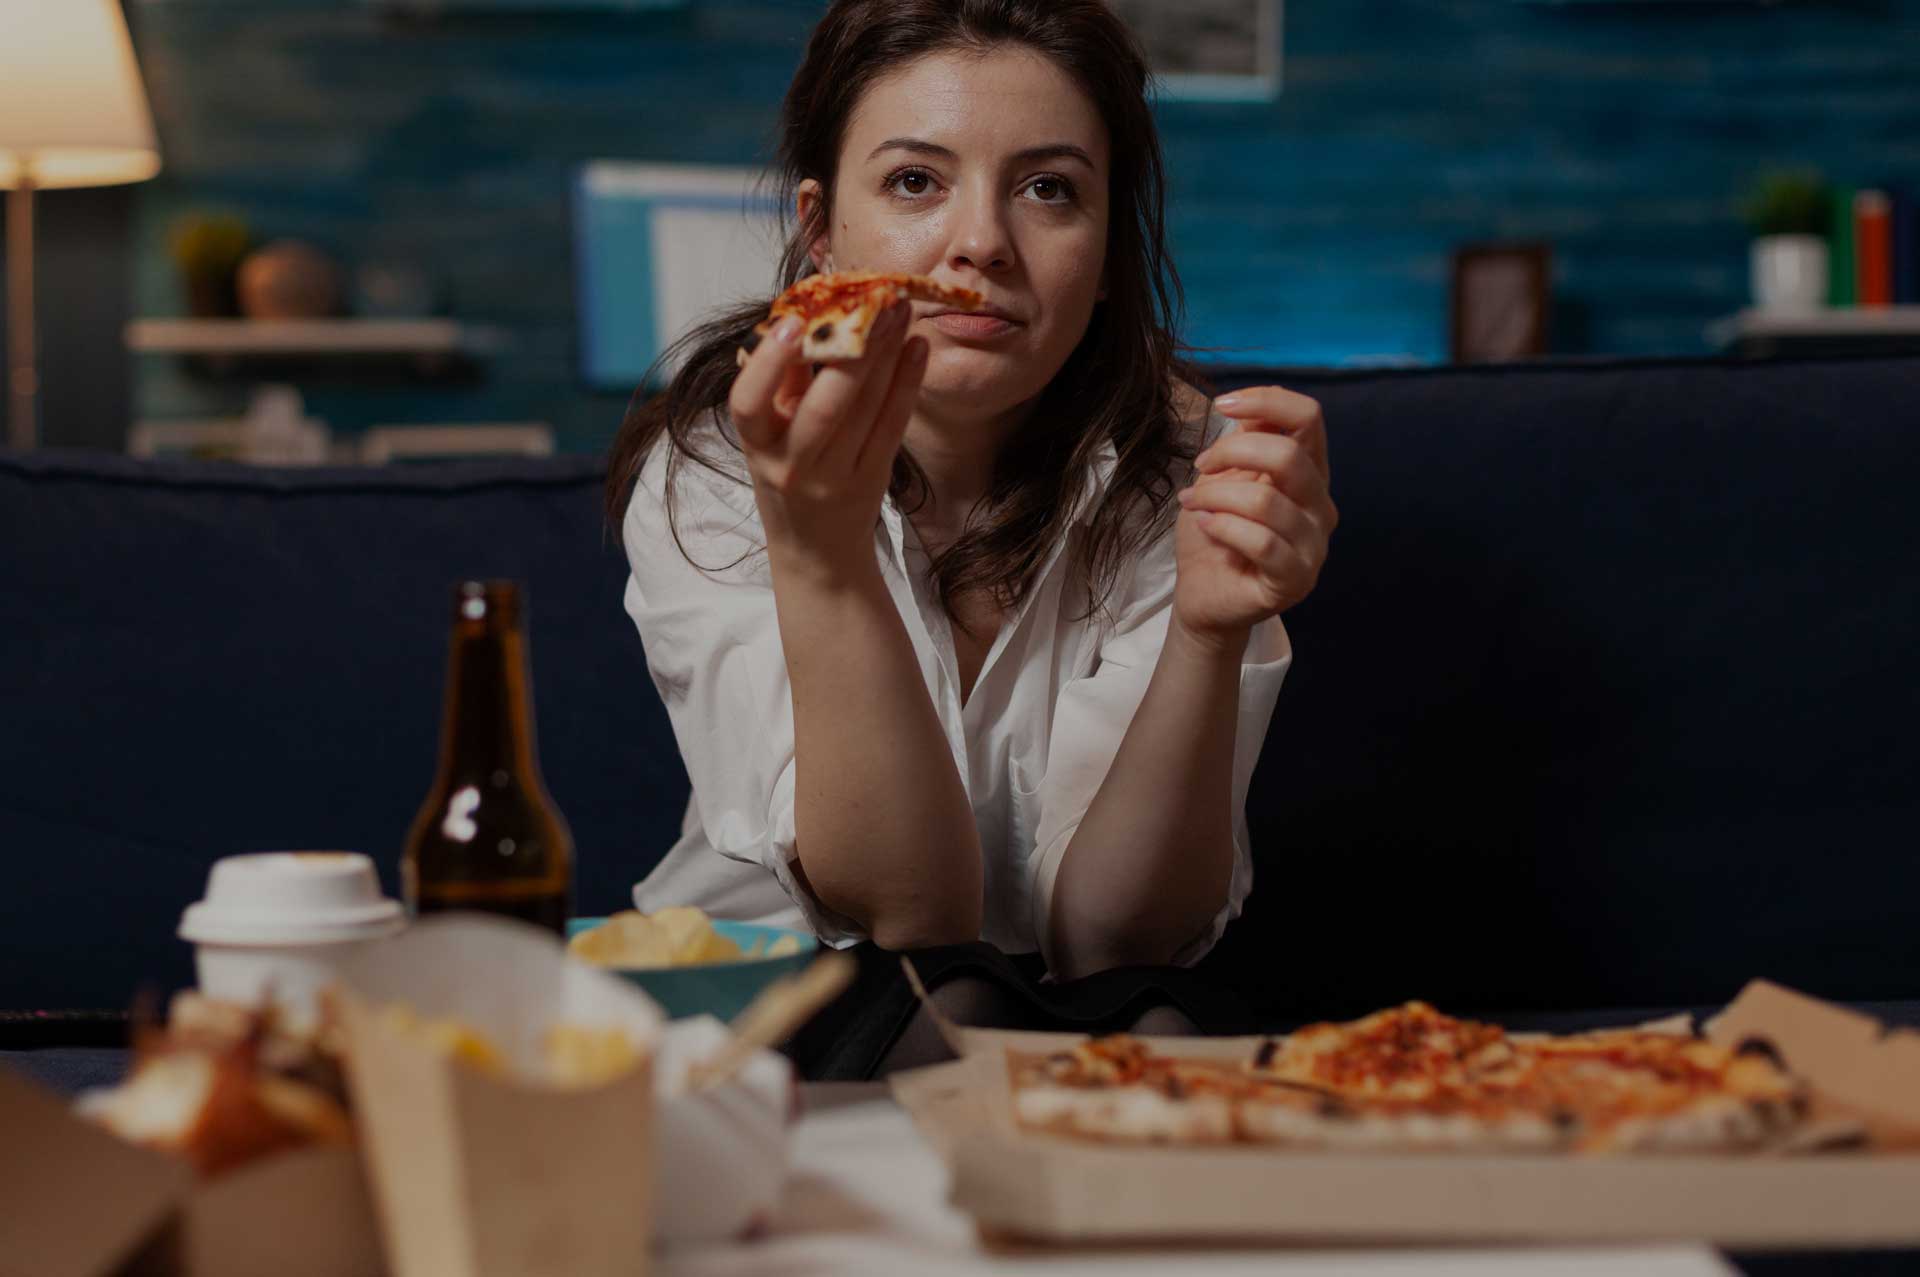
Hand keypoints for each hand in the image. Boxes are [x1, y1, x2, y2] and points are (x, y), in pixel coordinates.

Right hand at [728, 301, 928, 575]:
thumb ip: (782, 385)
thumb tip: (806, 316)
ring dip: (886, 354)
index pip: (748, 404)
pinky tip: (918, 347)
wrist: (816, 551)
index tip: (790, 321)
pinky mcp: (873, 480)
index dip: (767, 363)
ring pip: (865, 411)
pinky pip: (893, 427)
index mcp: (758, 447)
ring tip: (899, 310)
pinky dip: (907, 383)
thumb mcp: (769, 437)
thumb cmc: (788, 476)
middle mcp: (794, 466)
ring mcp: (836, 477)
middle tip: (873, 298)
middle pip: (824, 408)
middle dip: (852, 350)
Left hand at [1171, 385, 1336, 642]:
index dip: (1268, 400)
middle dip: (1231, 453)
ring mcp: (1313, 546)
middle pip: (1289, 456)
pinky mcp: (1294, 580)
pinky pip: (1262, 542)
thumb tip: (1251, 405)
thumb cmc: (1215, 532)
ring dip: (1215, 496)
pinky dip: (1224, 528)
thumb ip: (1245, 441)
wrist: (1202, 594)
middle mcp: (1320, 507)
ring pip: (1266, 501)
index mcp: (1309, 474)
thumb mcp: (1224, 476)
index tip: (1223, 404)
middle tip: (1200, 468)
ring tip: (1192, 502)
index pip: (1309, 418)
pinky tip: (1206, 526)